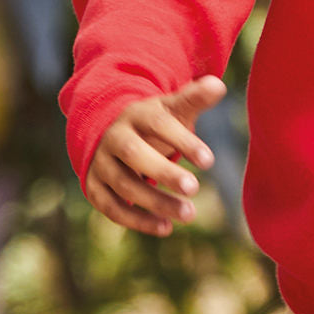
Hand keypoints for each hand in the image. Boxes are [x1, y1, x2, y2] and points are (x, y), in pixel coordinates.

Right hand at [84, 76, 225, 236]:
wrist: (112, 131)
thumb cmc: (155, 121)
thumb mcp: (173, 107)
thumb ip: (195, 98)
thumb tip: (218, 85)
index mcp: (137, 114)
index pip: (159, 125)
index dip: (183, 142)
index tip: (210, 161)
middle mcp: (115, 138)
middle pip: (135, 155)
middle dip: (164, 172)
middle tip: (195, 188)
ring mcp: (101, 163)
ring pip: (125, 185)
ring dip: (156, 202)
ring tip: (190, 214)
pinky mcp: (94, 187)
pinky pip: (112, 207)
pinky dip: (137, 220)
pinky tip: (166, 228)